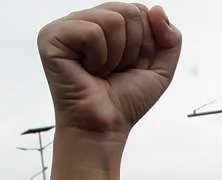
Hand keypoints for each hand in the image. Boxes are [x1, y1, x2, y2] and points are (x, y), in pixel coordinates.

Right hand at [37, 3, 181, 139]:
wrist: (105, 127)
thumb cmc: (126, 100)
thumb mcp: (161, 68)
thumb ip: (170, 38)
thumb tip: (156, 9)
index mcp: (106, 23)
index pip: (140, 11)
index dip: (146, 44)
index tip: (130, 66)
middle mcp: (86, 20)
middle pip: (129, 12)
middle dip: (133, 49)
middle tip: (115, 70)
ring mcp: (66, 26)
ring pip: (113, 20)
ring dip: (116, 55)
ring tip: (101, 71)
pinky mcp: (51, 36)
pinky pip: (92, 32)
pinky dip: (98, 57)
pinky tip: (87, 70)